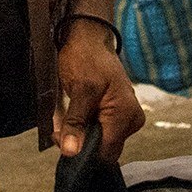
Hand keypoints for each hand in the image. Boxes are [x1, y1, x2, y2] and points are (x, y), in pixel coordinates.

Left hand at [53, 19, 143, 161]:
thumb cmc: (86, 58)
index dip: (82, 152)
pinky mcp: (119, 114)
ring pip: (101, 141)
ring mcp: (126, 117)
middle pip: (104, 149)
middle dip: (80, 143)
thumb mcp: (79, 90)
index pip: (105, 153)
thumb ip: (75, 123)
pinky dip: (86, 128)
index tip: (61, 139)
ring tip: (65, 121)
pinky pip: (102, 131)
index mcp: (126, 115)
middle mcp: (131, 120)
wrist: (89, 38)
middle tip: (59, 130)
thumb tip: (71, 152)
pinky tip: (75, 117)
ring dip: (81, 135)